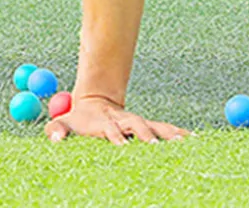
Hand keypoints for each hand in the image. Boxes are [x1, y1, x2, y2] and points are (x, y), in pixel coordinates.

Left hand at [44, 94, 188, 145]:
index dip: (115, 137)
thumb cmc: (79, 119)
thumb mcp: (64, 123)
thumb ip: (57, 130)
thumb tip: (54, 139)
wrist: (95, 101)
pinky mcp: (147, 128)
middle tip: (153, 146)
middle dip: (144, 135)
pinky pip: (165, 130)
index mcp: (104, 122)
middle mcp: (123, 121)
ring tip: (183, 142)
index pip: (111, 129)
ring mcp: (137, 123)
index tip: (121, 146)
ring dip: (167, 133)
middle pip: (136, 126)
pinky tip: (194, 140)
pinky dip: (178, 133)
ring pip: (154, 126)